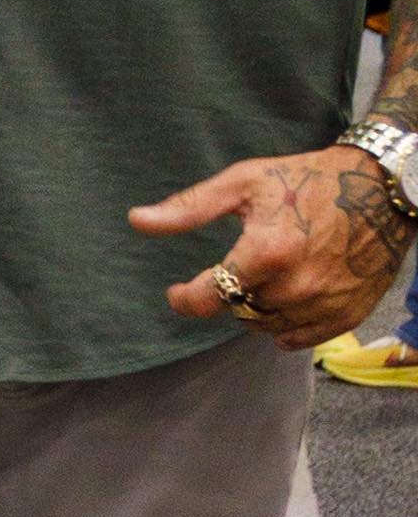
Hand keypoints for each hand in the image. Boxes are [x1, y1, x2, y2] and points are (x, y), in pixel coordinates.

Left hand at [133, 145, 417, 346]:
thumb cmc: (306, 179)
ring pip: (265, 326)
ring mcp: (323, 305)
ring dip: (259, 306)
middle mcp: (295, 286)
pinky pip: (296, 337)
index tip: (178, 291)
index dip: (184, 298)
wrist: (380, 189)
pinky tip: (292, 292)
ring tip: (274, 272)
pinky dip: (286, 321)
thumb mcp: (244, 182)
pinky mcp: (345, 316)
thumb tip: (137, 220)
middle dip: (232, 290)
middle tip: (248, 261)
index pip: (207, 299)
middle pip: (236, 311)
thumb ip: (189, 208)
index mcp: (266, 252)